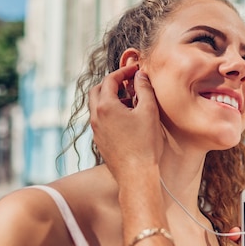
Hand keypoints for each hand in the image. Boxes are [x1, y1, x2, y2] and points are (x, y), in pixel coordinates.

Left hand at [88, 65, 164, 183]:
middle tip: (128, 82)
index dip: (123, 71)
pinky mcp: (100, 142)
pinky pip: (101, 120)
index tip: (135, 70)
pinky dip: (111, 112)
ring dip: (111, 98)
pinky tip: (128, 120)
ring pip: (98, 106)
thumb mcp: (149, 111)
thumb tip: (140, 75)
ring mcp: (96, 131)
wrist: (136, 175)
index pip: (110, 80)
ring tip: (132, 102)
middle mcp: (96, 117)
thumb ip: (144, 88)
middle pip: (97, 91)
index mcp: (105, 106)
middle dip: (112, 83)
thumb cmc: (144, 143)